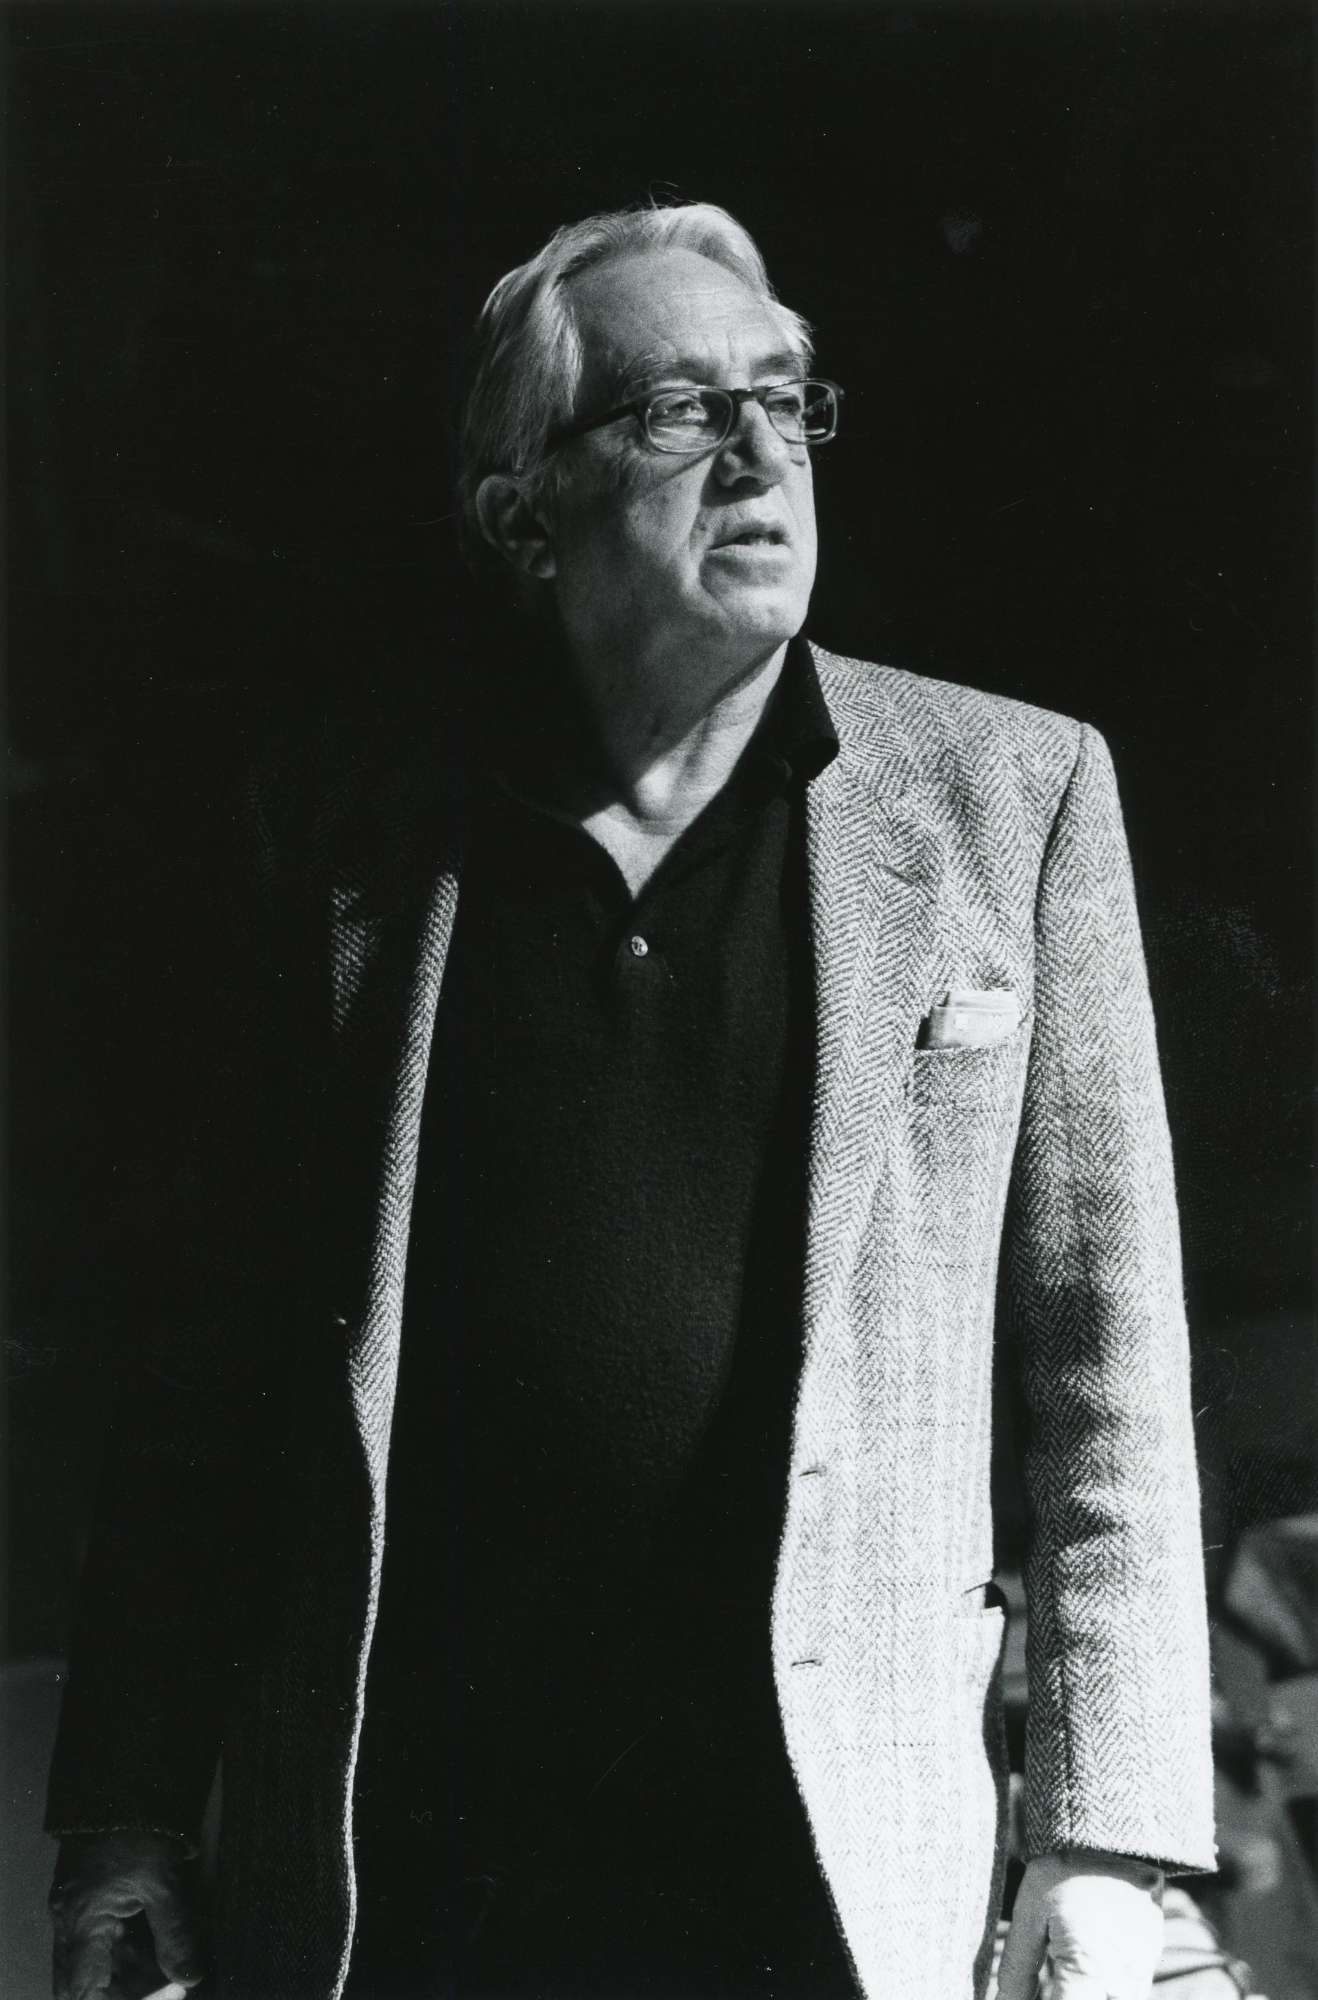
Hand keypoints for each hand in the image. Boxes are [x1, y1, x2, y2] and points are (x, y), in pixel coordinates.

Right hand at [49, 1830, 205, 1999]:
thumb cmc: (140, 1829)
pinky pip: (99, 1938)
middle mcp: (70, 1922)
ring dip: (125, 1972)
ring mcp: (76, 1908)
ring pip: (93, 1961)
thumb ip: (176, 1935)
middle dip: (121, 1991)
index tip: (164, 1993)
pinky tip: (156, 1946)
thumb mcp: (164, 1883)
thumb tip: (190, 1977)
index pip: (84, 1993)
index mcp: (81, 1924)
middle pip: (84, 1981)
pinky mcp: (88, 1895)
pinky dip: (126, 1949)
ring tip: (167, 1967)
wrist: (123, 1780)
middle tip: (163, 1986)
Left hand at [995, 1850, 1163, 1999]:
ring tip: (1071, 1962)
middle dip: (1074, 1996)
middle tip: (1055, 1980)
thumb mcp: (1030, 1913)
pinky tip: (1090, 1953)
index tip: (1036, 1994)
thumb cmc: (1064, 1869)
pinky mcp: (1153, 1952)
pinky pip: (1131, 1984)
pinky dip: (1109, 1979)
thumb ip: (1019, 1968)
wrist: (1112, 1829)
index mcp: (1088, 1969)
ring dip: (1093, 1989)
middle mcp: (1123, 1977)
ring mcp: (1143, 1966)